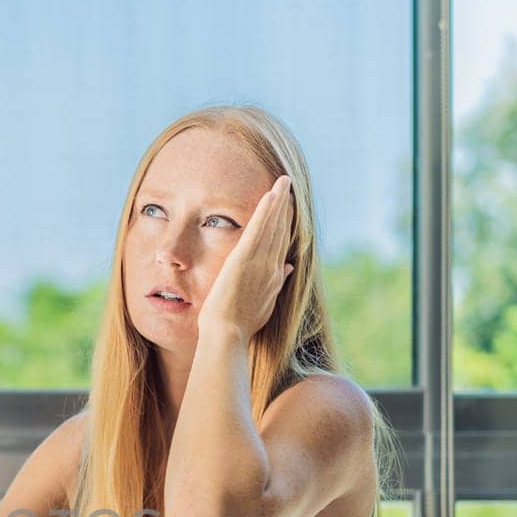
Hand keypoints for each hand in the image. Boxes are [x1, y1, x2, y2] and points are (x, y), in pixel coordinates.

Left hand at [197, 174, 295, 340]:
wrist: (228, 334)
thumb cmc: (239, 325)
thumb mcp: (263, 304)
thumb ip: (276, 283)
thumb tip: (288, 267)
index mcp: (275, 277)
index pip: (282, 245)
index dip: (286, 225)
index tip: (288, 210)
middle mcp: (273, 267)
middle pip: (281, 231)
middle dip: (285, 209)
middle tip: (288, 188)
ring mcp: (261, 262)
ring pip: (273, 226)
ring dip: (279, 202)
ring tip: (283, 182)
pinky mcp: (246, 258)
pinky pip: (259, 228)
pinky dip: (267, 210)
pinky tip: (272, 193)